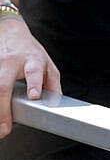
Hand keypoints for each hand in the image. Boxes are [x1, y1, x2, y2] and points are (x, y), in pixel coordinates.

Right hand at [0, 13, 56, 135]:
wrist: (8, 31)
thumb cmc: (29, 51)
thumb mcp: (48, 64)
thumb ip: (53, 83)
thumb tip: (55, 104)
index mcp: (32, 60)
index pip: (34, 72)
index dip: (34, 84)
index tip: (34, 96)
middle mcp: (10, 62)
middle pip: (2, 86)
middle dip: (3, 109)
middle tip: (4, 128)